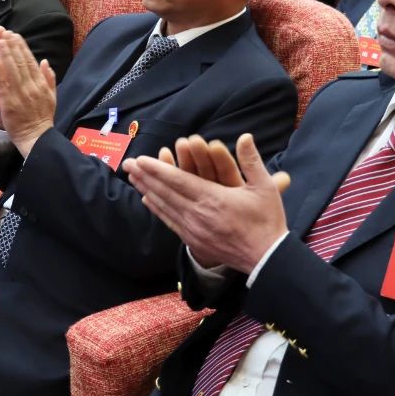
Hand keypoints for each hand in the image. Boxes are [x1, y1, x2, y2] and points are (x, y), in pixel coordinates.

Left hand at [0, 28, 55, 156]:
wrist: (37, 137)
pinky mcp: (10, 104)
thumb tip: (45, 62)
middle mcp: (31, 87)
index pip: (30, 61)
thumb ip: (49, 78)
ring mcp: (21, 95)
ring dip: (5, 55)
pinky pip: (4, 87)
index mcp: (40, 84)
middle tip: (4, 33)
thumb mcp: (51, 96)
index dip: (22, 47)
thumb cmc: (42, 118)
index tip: (15, 35)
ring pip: (12, 71)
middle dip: (12, 46)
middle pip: (21, 62)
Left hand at [123, 134, 290, 273]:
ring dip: (147, 190)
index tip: (141, 159)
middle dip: (145, 176)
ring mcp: (194, 229)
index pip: (178, 181)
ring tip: (132, 178)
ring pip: (164, 206)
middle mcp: (199, 214)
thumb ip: (252, 161)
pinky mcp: (194, 241)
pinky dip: (157, 209)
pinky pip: (170, 222)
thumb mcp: (265, 187)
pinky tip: (147, 200)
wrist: (266, 259)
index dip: (157, 169)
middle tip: (127, 164)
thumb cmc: (267, 220)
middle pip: (165, 192)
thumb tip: (245, 136)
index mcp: (214, 198)